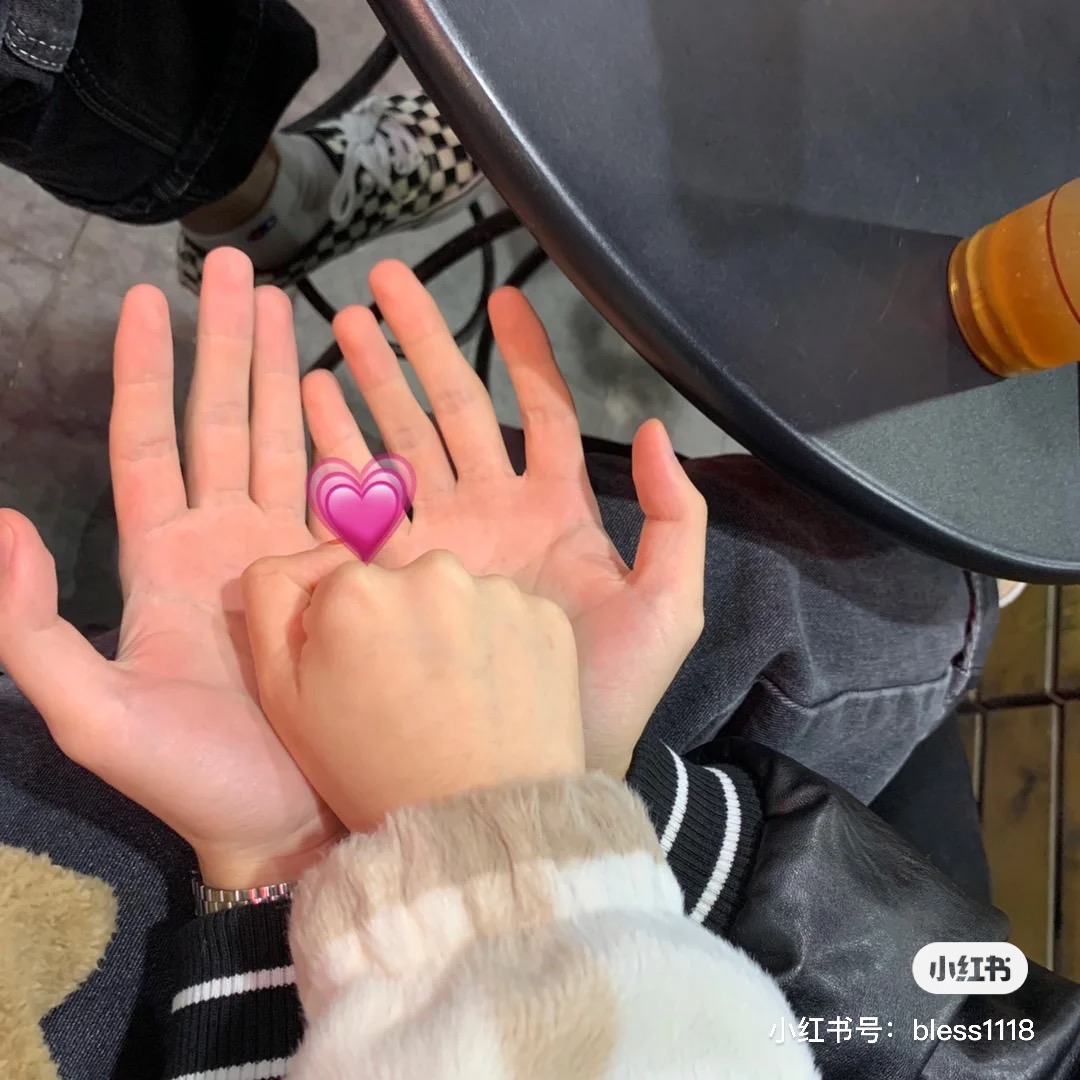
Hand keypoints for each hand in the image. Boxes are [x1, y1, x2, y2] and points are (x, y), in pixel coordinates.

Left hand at [0, 249, 341, 888]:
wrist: (288, 824)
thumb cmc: (192, 776)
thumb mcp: (91, 712)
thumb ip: (30, 628)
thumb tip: (1, 523)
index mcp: (163, 561)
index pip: (149, 443)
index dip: (146, 371)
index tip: (147, 297)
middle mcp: (224, 543)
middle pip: (219, 422)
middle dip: (225, 343)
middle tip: (238, 268)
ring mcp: (287, 556)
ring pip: (280, 441)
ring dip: (279, 372)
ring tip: (288, 305)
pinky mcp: (343, 577)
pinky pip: (342, 491)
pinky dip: (341, 437)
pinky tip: (343, 393)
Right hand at [242, 546, 584, 830]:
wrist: (478, 825)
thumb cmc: (369, 770)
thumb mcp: (283, 697)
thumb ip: (274, 602)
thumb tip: (313, 555)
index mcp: (356, 589)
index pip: (343, 585)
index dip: (348, 634)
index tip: (363, 681)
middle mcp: (430, 571)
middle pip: (405, 583)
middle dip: (403, 624)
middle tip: (413, 696)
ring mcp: (497, 592)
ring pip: (460, 598)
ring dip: (455, 631)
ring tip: (458, 701)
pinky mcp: (548, 616)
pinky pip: (511, 617)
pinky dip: (504, 646)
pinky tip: (498, 697)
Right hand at [303, 261, 706, 776]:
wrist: (534, 775)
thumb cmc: (607, 697)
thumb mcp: (667, 606)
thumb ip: (675, 517)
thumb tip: (654, 428)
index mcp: (552, 510)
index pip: (536, 413)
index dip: (522, 355)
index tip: (501, 297)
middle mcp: (489, 514)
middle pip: (452, 408)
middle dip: (418, 345)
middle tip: (379, 284)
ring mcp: (436, 543)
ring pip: (399, 441)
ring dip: (370, 383)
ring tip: (336, 325)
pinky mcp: (392, 577)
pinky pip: (360, 502)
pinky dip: (335, 452)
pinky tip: (310, 403)